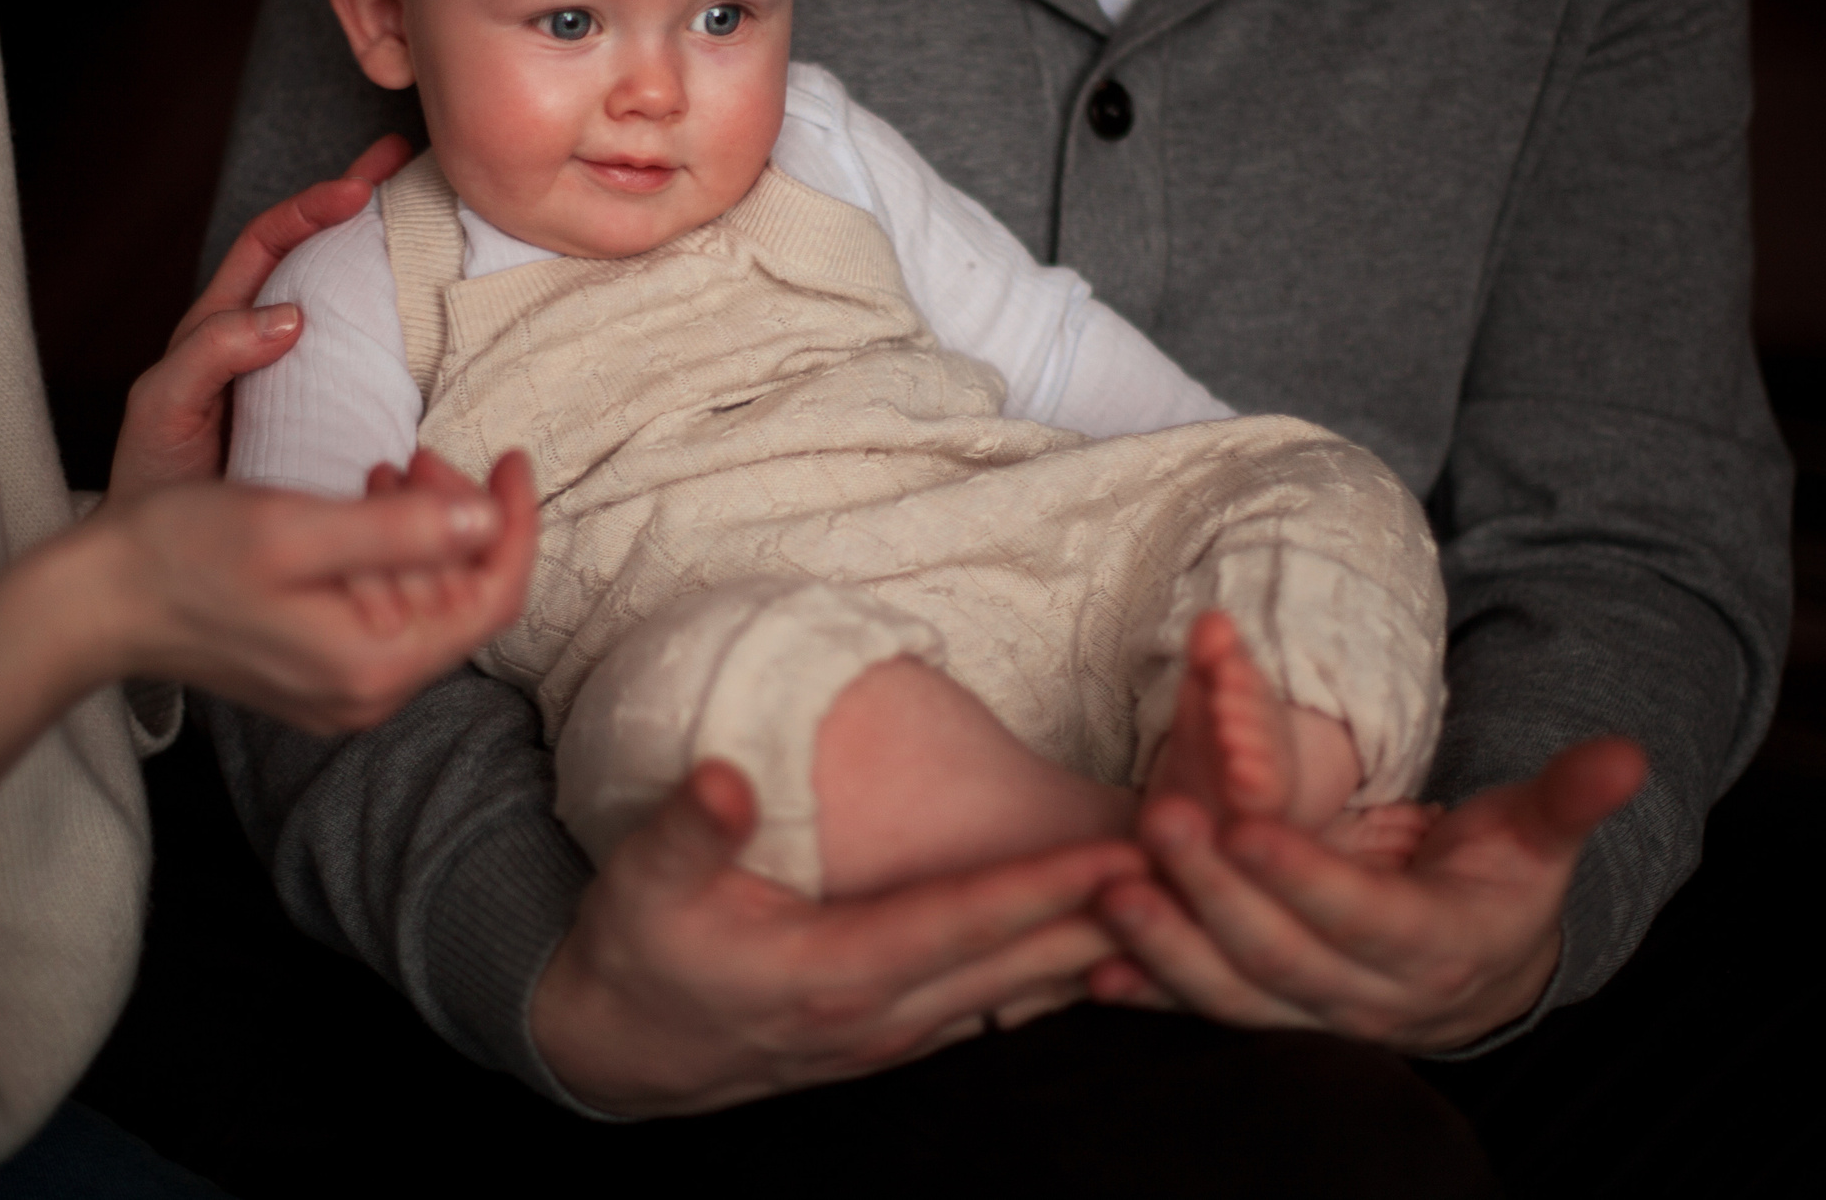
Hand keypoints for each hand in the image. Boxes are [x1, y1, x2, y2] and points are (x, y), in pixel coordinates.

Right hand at [77, 447, 536, 732]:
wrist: (96, 604)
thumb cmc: (181, 555)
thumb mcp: (294, 525)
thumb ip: (400, 528)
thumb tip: (488, 516)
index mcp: (375, 663)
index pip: (495, 597)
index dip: (518, 522)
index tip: (514, 457)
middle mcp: (370, 694)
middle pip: (466, 601)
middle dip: (463, 517)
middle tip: (418, 454)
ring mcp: (345, 693)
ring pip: (429, 605)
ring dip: (425, 531)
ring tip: (383, 472)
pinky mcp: (320, 678)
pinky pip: (389, 616)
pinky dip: (390, 556)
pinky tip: (357, 511)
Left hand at [109, 134, 413, 498]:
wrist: (166, 563)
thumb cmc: (155, 480)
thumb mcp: (162, 406)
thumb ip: (209, 356)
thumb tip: (288, 314)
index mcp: (220, 324)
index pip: (268, 244)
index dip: (311, 209)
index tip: (358, 191)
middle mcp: (263, 338)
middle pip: (314, 249)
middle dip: (358, 197)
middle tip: (405, 160)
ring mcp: (301, 374)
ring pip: (346, 297)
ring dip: (383, 250)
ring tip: (434, 214)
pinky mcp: (331, 413)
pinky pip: (370, 360)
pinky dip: (403, 328)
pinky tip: (441, 318)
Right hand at [531, 760, 1144, 1116]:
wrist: (620, 1047)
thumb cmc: (638, 950)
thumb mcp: (643, 883)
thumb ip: (689, 831)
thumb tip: (726, 778)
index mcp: (832, 971)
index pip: (962, 923)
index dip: (1043, 887)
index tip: (1120, 852)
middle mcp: (884, 1013)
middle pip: (1024, 963)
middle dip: (1116, 918)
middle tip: (1205, 874)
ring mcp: (900, 1035)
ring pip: (1029, 992)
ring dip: (1109, 952)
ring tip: (1193, 906)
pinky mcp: (904, 1037)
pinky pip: (1010, 1008)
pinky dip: (1070, 977)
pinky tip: (1122, 954)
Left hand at [1088, 737, 1646, 1050]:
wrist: (1477, 970)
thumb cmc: (1501, 882)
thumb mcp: (1537, 838)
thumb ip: (1569, 797)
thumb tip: (1630, 753)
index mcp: (1434, 944)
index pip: (1360, 915)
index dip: (1304, 876)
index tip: (1246, 824)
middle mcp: (1369, 995)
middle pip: (1282, 954)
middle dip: (1215, 895)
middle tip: (1159, 824)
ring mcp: (1313, 1014)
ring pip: (1233, 992)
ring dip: (1166, 947)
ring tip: (1109, 888)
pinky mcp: (1269, 1016)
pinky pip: (1203, 1011)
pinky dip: (1149, 993)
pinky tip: (1089, 968)